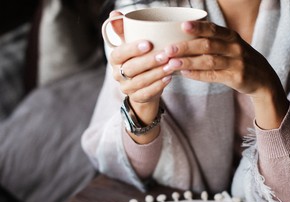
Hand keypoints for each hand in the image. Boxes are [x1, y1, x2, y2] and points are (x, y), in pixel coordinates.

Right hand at [107, 11, 174, 141]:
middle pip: (132, 68)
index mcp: (115, 59)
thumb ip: (124, 30)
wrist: (142, 85)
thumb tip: (115, 13)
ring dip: (157, 73)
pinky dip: (159, 86)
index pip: (119, 53)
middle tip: (165, 54)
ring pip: (141, 81)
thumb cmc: (138, 60)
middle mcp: (118, 74)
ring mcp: (127, 88)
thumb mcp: (131, 45)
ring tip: (171, 65)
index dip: (132, 49)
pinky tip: (169, 78)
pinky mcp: (137, 98)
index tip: (148, 43)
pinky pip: (147, 93)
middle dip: (149, 61)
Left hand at [162, 21, 288, 128]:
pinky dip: (198, 75)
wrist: (263, 79)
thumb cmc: (240, 60)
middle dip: (186, 47)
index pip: (213, 29)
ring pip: (209, 61)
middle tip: (168, 49)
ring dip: (189, 62)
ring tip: (172, 64)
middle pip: (208, 45)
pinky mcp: (237, 78)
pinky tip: (185, 74)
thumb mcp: (231, 46)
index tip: (182, 26)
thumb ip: (213, 41)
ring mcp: (237, 63)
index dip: (198, 27)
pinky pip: (214, 76)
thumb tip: (183, 38)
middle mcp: (235, 48)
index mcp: (232, 36)